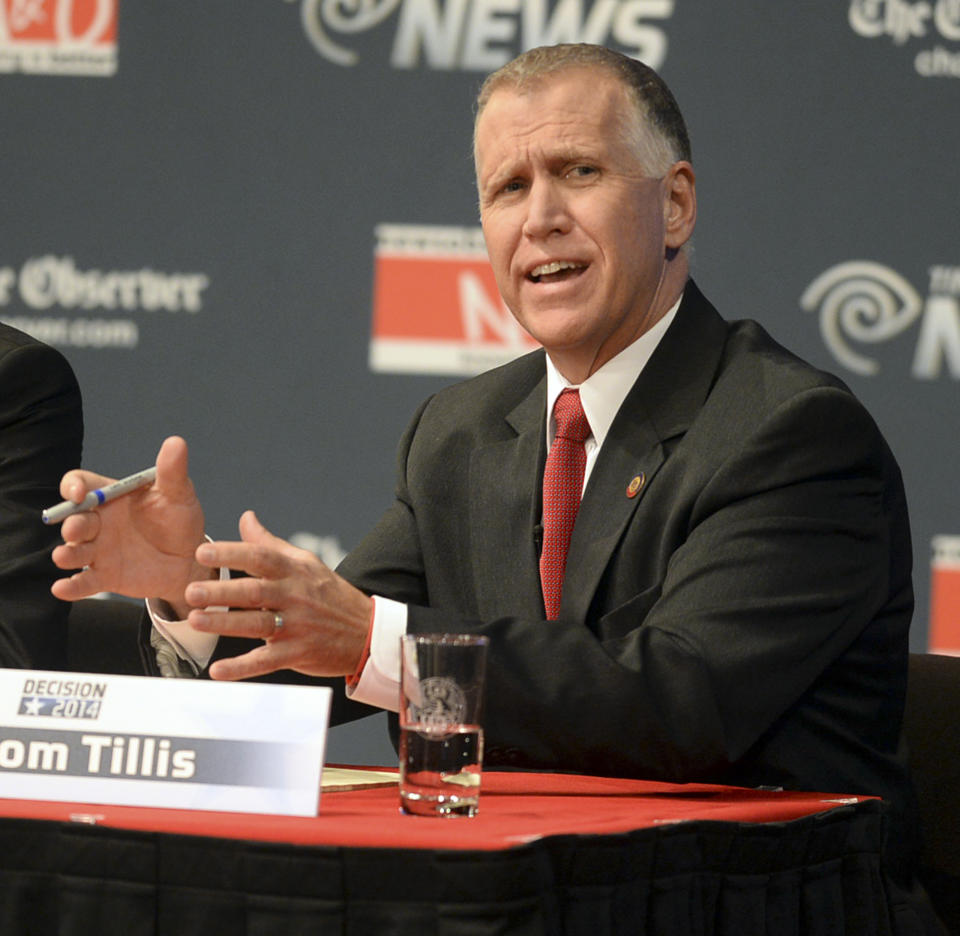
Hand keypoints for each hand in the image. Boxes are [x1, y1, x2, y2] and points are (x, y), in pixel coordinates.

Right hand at [51, 436, 207, 612]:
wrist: (190, 560)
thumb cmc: (179, 521)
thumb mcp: (179, 495)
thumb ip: (172, 472)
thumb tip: (176, 443)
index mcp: (112, 497)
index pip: (81, 485)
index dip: (73, 487)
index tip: (78, 494)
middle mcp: (99, 523)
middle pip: (73, 519)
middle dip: (72, 523)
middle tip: (77, 529)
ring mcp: (99, 550)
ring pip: (73, 551)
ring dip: (66, 553)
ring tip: (65, 556)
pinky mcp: (104, 576)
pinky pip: (82, 582)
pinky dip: (70, 586)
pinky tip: (62, 588)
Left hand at [183, 510, 372, 680]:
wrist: (367, 631)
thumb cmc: (330, 595)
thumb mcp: (305, 563)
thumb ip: (269, 543)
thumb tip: (246, 518)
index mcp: (294, 571)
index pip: (260, 557)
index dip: (231, 553)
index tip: (203, 552)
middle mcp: (295, 596)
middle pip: (255, 591)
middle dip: (222, 591)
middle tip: (191, 591)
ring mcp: (297, 626)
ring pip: (257, 624)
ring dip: (225, 623)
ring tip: (196, 620)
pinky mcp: (298, 653)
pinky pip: (266, 661)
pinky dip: (242, 668)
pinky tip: (217, 671)